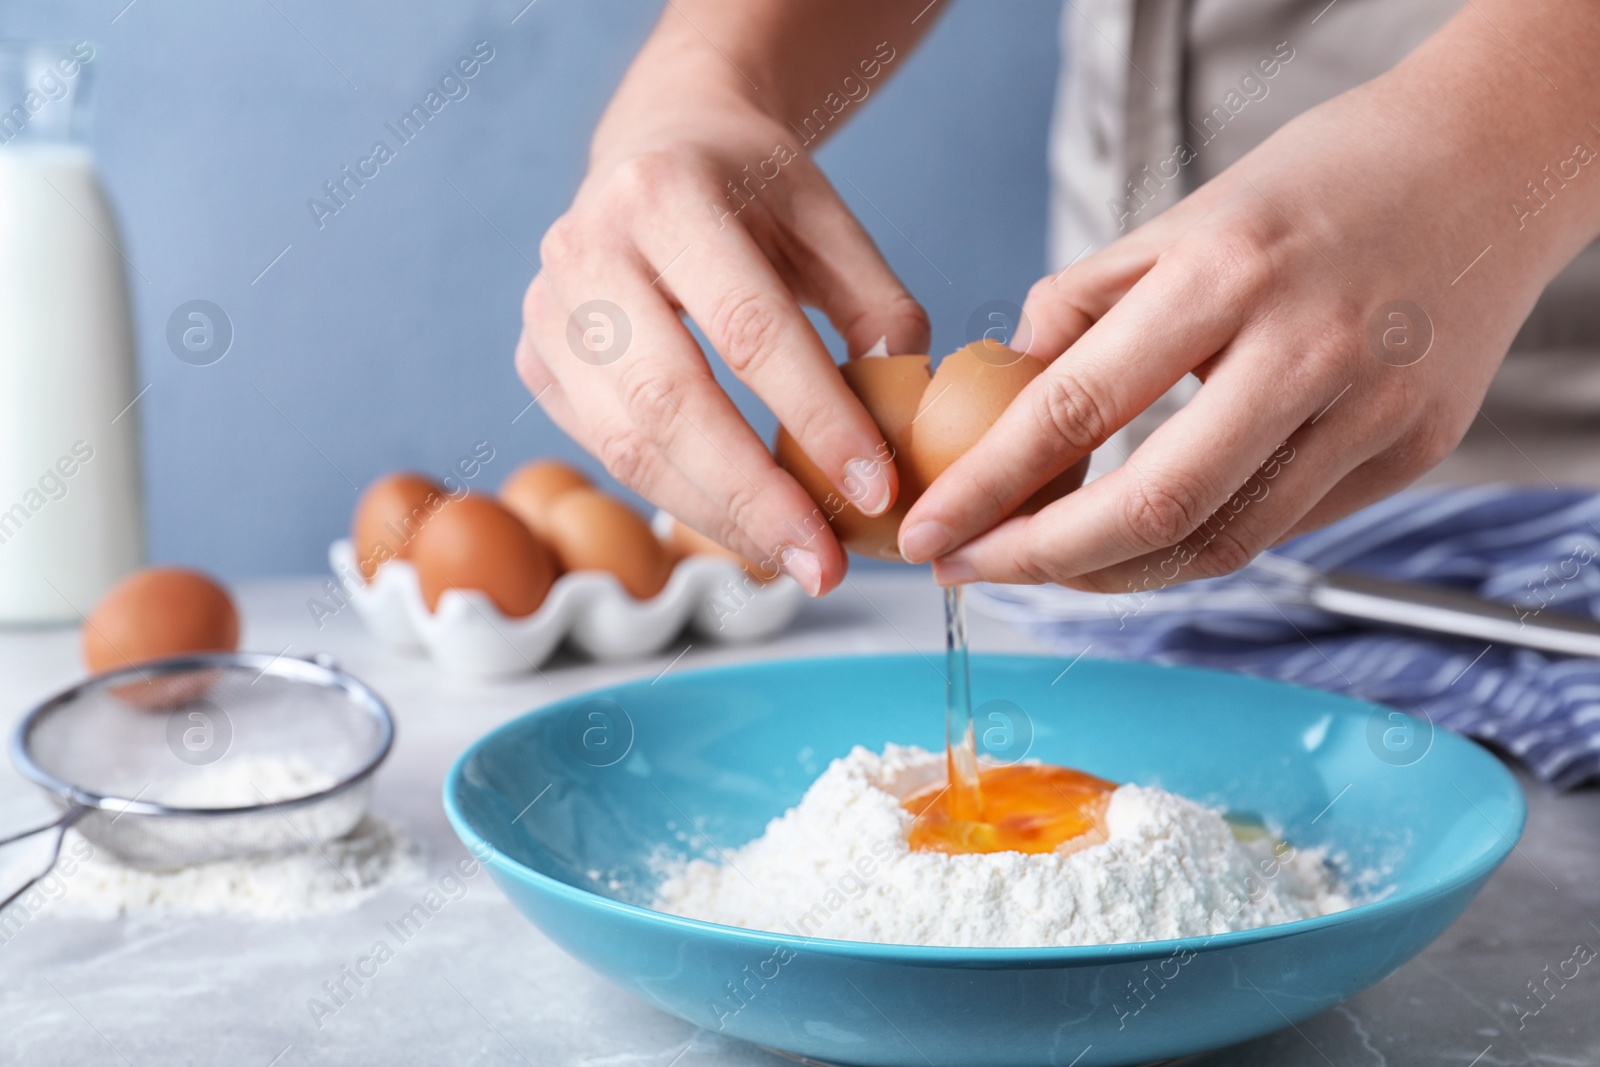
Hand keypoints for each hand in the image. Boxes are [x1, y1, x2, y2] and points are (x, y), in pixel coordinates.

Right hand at [516, 67, 926, 596]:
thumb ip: (876, 309)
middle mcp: (586, 247)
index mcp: (666, 193)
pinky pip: (609, 454)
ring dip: (718, 519)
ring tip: (795, 562)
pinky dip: (681, 501)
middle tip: (827, 564)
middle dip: (757, 498)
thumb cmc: (754, 192)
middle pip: (671, 402)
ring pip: (628, 446)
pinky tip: (745, 528)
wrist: (658, 146)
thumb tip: (902, 414)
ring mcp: (546, 310)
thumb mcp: (829, 223)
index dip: (815, 417)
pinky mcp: (535, 362)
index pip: (748, 328)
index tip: (876, 490)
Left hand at [899, 14, 1599, 593]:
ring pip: (1222, 543)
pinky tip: (1146, 534)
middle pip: (1152, 507)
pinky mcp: (1415, 450)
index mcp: (1227, 273)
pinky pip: (1283, 528)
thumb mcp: (1184, 214)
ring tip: (1050, 561)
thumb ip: (1086, 304)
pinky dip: (1199, 543)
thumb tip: (1009, 389)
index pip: (1077, 407)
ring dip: (1115, 572)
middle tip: (974, 570)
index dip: (988, 486)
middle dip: (1040, 561)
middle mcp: (1305, 348)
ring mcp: (1372, 410)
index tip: (928, 533)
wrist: (1491, 161)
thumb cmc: (1323, 181)